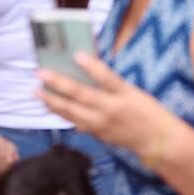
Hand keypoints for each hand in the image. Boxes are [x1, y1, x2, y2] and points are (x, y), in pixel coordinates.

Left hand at [38, 54, 174, 158]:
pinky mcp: (97, 134)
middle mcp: (111, 110)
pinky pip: (75, 122)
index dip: (91, 66)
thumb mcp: (133, 91)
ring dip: (53, 101)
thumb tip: (86, 68)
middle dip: (59, 84)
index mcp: (124, 94)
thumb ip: (111, 82)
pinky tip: (50, 106)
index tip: (76, 54)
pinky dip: (61, 113)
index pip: (106, 77)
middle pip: (81, 96)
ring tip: (37, 91)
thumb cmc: (146, 110)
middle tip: (41, 73)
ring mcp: (102, 124)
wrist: (156, 140)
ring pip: (72, 112)